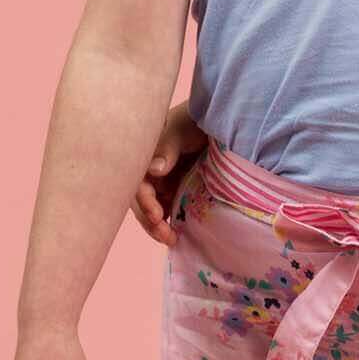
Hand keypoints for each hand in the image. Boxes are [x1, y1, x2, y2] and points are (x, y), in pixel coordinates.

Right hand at [131, 104, 206, 246]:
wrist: (222, 121)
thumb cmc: (197, 119)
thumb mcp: (182, 127)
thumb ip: (168, 146)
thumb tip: (155, 170)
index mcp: (144, 154)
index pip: (135, 182)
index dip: (144, 201)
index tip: (157, 214)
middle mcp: (150, 170)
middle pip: (141, 200)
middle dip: (150, 220)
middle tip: (165, 235)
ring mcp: (163, 181)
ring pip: (154, 207)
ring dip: (158, 226)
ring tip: (171, 240)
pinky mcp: (178, 189)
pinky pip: (169, 208)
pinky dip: (171, 222)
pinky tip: (178, 236)